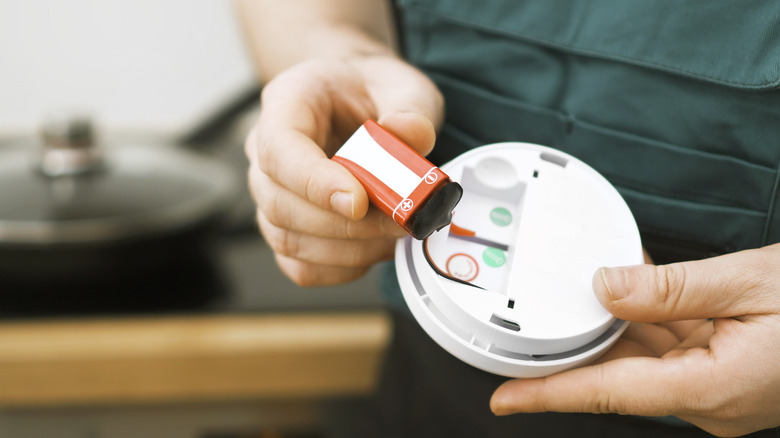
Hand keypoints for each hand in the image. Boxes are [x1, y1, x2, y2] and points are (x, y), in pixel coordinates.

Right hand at [245, 55, 442, 285]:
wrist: (360, 99)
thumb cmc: (371, 90)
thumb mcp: (402, 84)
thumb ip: (410, 108)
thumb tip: (410, 135)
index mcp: (286, 103)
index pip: (280, 150)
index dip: (315, 183)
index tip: (360, 202)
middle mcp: (265, 150)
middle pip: (281, 204)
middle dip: (345, 225)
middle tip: (400, 221)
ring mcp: (271, 193)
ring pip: (288, 240)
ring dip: (349, 250)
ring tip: (395, 234)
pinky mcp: (287, 227)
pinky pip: (300, 265)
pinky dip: (341, 268)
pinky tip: (375, 248)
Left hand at [490, 244, 779, 436]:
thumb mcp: (750, 282)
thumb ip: (670, 288)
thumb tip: (604, 287)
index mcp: (713, 387)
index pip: (609, 393)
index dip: (549, 397)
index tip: (503, 401)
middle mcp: (709, 401)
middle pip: (619, 379)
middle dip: (572, 356)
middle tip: (523, 334)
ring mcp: (719, 392)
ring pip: (643, 363)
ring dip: (610, 335)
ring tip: (569, 309)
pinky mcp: (727, 377)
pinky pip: (670, 353)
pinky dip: (645, 328)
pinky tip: (625, 302)